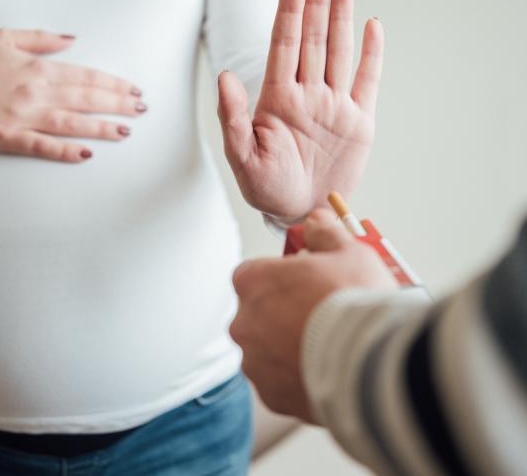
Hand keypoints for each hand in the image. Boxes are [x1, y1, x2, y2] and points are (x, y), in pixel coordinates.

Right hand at [0, 29, 146, 161]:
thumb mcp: (3, 39)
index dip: (114, 84)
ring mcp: (24, 116)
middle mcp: (37, 92)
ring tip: (126, 131)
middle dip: (119, 104)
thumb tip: (72, 40)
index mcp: (38, 69)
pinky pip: (43, 146)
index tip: (133, 90)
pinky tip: (87, 155)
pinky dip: (65, 151)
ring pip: (73, 123)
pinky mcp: (10, 137)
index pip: (87, 76)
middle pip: (88, 98)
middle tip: (142, 110)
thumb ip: (41, 39)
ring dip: (102, 128)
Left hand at [218, 0, 383, 221]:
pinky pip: (366, 81)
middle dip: (316, 4)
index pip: (283, 46)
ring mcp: (333, 105)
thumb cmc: (267, 188)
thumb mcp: (243, 158)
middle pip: (312, 40)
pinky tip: (372, 27)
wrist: (300, 211)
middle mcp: (306, 95)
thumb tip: (225, 77)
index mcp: (277, 100)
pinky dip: (371, 55)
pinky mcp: (358, 121)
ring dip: (341, 18)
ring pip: (338, 52)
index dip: (289, 12)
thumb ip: (234, 118)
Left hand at [230, 208, 395, 420]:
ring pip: (267, 347)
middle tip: (319, 311)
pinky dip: (295, 374)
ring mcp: (255, 361)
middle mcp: (245, 322)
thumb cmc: (355, 301)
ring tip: (327, 343)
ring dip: (287, 344)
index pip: (252, 274)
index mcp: (254, 282)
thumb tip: (315, 220)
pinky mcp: (271, 395)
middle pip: (258, 311)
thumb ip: (325, 231)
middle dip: (282, 310)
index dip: (278, 276)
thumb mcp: (348, 250)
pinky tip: (325, 368)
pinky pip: (279, 379)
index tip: (303, 280)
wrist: (370, 364)